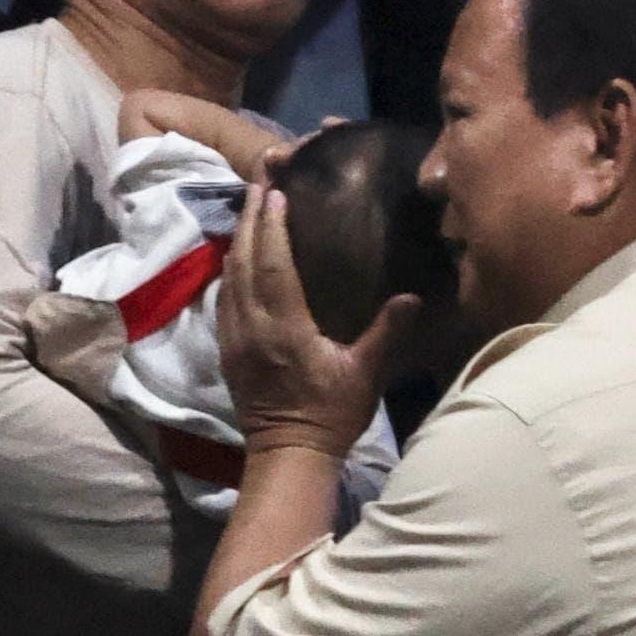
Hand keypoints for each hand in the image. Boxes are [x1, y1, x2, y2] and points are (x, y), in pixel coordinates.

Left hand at [212, 181, 417, 460]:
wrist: (287, 455)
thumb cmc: (330, 415)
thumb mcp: (365, 375)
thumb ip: (386, 333)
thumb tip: (412, 297)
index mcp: (284, 326)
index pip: (273, 263)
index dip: (272, 224)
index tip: (275, 190)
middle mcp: (251, 326)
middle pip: (244, 259)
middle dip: (251, 217)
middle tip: (258, 180)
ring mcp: (234, 337)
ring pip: (229, 276)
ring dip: (239, 238)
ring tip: (249, 207)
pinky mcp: (227, 349)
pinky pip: (223, 298)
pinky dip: (231, 269)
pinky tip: (238, 255)